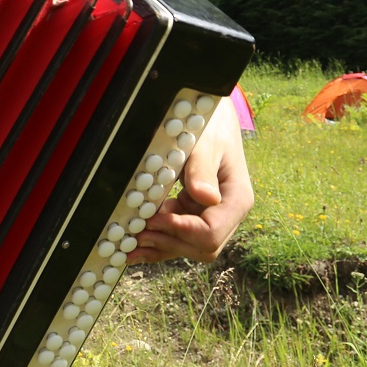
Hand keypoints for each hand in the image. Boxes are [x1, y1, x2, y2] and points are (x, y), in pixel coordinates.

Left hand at [130, 97, 254, 262]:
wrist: (211, 120)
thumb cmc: (210, 127)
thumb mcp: (205, 143)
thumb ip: (202, 169)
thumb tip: (206, 198)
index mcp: (237, 199)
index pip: (212, 232)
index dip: (182, 230)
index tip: (154, 219)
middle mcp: (227, 214)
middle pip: (201, 246)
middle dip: (169, 242)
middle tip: (137, 233)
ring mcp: (211, 217)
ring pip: (188, 246)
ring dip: (160, 246)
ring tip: (130, 244)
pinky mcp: (194, 214)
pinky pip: (179, 236)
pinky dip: (158, 241)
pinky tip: (135, 244)